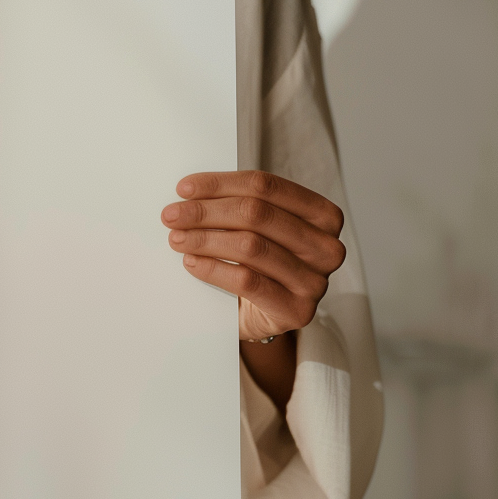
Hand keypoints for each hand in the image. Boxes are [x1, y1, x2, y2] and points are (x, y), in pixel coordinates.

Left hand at [161, 170, 345, 341]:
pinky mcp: (297, 310)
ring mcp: (315, 281)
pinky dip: (213, 269)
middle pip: (256, 213)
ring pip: (250, 246)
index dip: (220, 184)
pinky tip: (192, 263)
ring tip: (177, 239)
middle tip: (172, 215)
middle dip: (206, 212)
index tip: (184, 189)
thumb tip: (189, 192)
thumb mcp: (257, 229)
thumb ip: (238, 206)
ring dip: (204, 239)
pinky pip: (246, 281)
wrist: (263, 315)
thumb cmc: (259, 264)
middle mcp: (325, 246)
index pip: (265, 186)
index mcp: (322, 214)